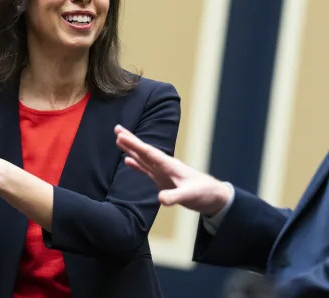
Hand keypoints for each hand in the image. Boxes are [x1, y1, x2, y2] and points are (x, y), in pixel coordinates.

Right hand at [114, 125, 231, 215]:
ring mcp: (163, 172)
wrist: (212, 196)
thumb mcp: (189, 196)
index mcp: (169, 165)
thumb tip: (159, 199)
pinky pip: (146, 170)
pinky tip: (127, 161)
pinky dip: (136, 164)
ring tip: (118, 140)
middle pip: (144, 151)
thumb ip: (174, 197)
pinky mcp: (163, 180)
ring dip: (131, 149)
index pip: (148, 152)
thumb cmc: (203, 192)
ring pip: (143, 158)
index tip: (121, 135)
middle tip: (116, 129)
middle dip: (130, 140)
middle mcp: (164, 166)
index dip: (134, 144)